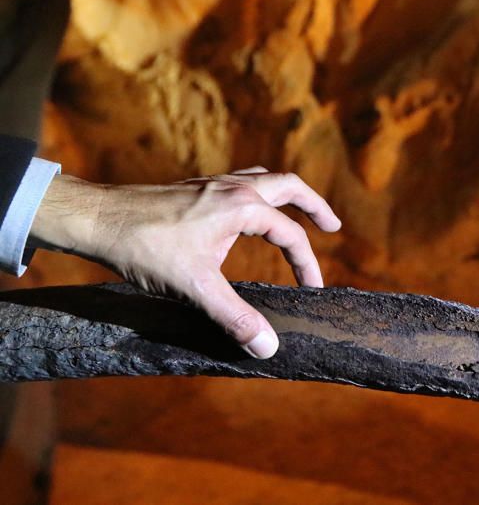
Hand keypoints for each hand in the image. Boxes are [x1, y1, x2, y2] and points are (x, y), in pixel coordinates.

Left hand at [28, 167, 341, 358]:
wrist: (98, 219)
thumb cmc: (146, 247)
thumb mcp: (194, 287)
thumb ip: (234, 317)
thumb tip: (268, 347)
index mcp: (242, 206)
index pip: (290, 233)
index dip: (306, 264)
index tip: (312, 289)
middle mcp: (233, 187)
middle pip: (289, 185)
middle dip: (314, 205)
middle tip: (332, 225)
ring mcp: (214, 184)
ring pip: (264, 177)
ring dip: (287, 194)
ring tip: (297, 211)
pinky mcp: (196, 188)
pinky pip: (241, 181)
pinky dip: (259, 193)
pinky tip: (247, 213)